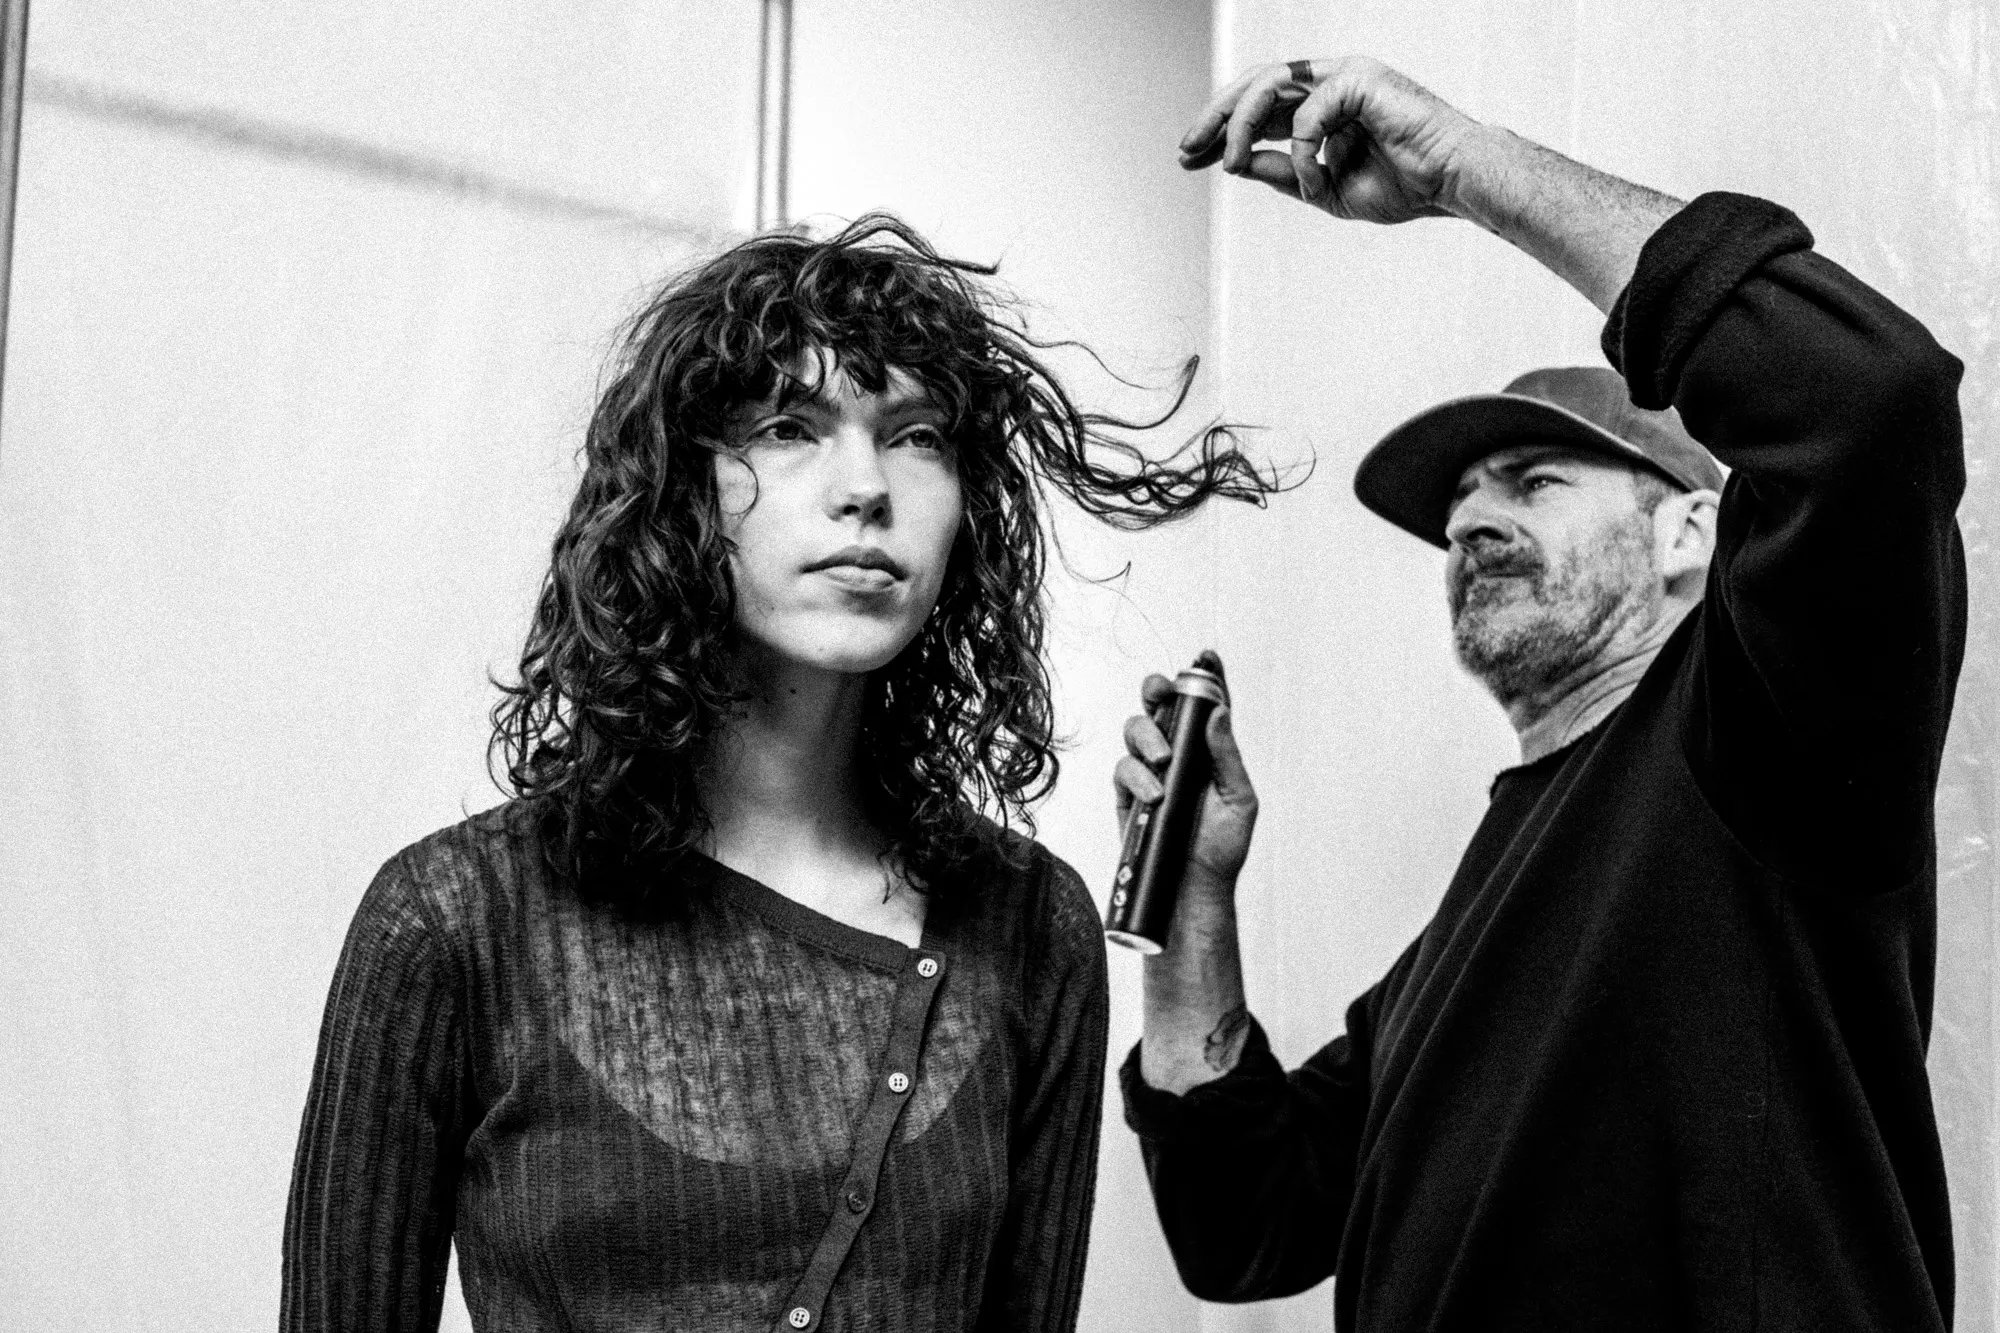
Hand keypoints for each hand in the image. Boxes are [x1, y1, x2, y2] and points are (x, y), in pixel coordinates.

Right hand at [1113, 653, 1259, 892]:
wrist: (1190, 891)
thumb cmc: (1220, 850)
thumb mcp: (1238, 801)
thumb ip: (1226, 755)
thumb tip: (1218, 711)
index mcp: (1209, 751)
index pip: (1206, 704)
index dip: (1205, 675)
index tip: (1206, 655)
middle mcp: (1178, 754)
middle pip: (1161, 704)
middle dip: (1158, 688)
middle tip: (1164, 692)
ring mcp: (1149, 771)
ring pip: (1136, 729)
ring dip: (1148, 735)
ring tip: (1164, 762)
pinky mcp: (1126, 793)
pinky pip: (1122, 766)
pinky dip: (1136, 773)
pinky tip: (1154, 793)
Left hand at [1178, 56, 1479, 223]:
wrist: (1452, 184)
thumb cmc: (1405, 185)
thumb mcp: (1325, 189)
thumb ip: (1283, 174)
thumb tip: (1238, 164)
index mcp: (1320, 107)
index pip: (1257, 109)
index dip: (1219, 130)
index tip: (1188, 158)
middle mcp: (1328, 84)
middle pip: (1253, 87)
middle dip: (1214, 117)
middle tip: (1185, 150)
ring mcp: (1343, 76)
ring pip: (1269, 87)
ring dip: (1241, 126)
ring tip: (1231, 164)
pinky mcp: (1360, 78)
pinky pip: (1308, 112)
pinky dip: (1302, 151)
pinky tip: (1316, 181)